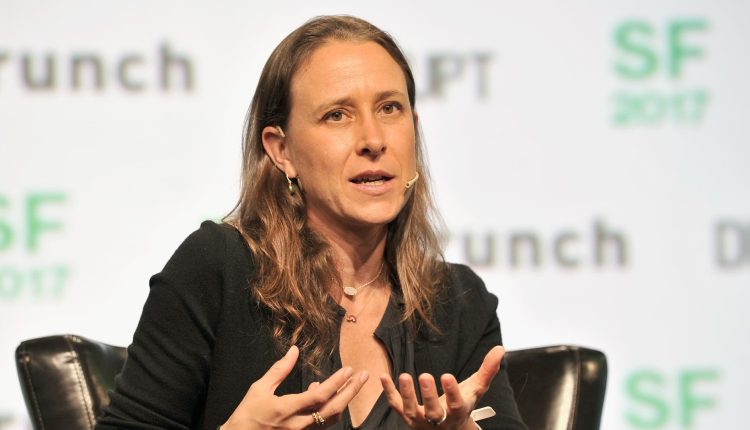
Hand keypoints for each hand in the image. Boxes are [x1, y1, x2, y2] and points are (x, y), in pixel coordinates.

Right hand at [222, 345, 368, 428]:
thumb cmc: (248, 414)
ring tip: (352, 384)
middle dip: (351, 392)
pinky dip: (330, 409)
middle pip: (333, 409)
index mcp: (287, 410)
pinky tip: (328, 395)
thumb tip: (294, 351)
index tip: (349, 370)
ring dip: (344, 401)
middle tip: (363, 377)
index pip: (319, 396)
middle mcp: (298, 425)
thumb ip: (279, 370)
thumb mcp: (259, 389)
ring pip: (331, 419)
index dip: (337, 383)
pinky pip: (322, 424)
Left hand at [380, 346, 504, 429]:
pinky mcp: (406, 416)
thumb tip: (500, 349)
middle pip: (433, 411)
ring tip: (404, 375)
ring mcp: (420, 420)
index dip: (452, 391)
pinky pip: (395, 405)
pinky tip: (383, 376)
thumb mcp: (476, 390)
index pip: (456, 404)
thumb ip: (487, 370)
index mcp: (457, 412)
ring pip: (411, 410)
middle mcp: (439, 420)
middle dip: (428, 395)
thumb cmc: (462, 405)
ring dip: (406, 394)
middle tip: (424, 375)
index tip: (447, 375)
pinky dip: (389, 392)